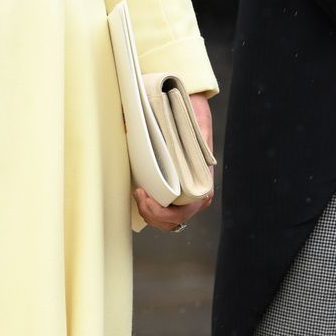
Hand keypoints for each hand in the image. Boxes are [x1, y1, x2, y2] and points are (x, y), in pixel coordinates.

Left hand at [134, 94, 215, 231]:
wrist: (195, 113)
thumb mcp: (188, 124)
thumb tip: (133, 125)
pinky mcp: (178, 194)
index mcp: (201, 186)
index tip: (143, 195)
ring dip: (150, 215)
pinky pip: (166, 213)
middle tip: (138, 194)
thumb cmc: (191, 120)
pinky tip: (142, 198)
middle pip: (171, 221)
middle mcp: (197, 196)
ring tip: (139, 196)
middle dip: (151, 214)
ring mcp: (188, 197)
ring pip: (168, 221)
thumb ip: (170, 128)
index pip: (181, 214)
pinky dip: (153, 211)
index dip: (160, 212)